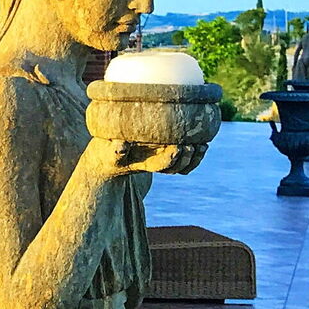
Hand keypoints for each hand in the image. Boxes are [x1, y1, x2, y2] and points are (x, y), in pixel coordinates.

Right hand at [84, 139, 204, 176]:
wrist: (107, 159)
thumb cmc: (105, 154)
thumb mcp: (106, 154)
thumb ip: (114, 151)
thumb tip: (121, 145)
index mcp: (143, 164)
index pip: (161, 165)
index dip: (172, 158)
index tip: (177, 146)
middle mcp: (155, 163)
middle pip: (176, 167)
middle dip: (186, 158)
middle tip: (191, 144)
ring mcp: (161, 159)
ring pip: (183, 166)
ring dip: (194, 157)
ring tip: (202, 144)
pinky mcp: (165, 153)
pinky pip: (186, 161)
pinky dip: (196, 155)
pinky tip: (202, 141)